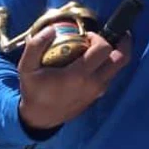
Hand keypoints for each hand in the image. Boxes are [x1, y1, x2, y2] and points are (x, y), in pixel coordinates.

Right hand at [17, 26, 131, 131]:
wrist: (41, 118)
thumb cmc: (34, 91)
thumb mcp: (26, 68)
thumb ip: (36, 46)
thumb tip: (51, 29)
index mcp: (78, 75)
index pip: (104, 48)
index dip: (98, 37)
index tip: (86, 36)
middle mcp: (94, 83)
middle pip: (122, 58)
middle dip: (121, 42)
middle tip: (114, 33)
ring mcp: (98, 91)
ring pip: (119, 68)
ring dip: (115, 53)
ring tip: (101, 45)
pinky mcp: (98, 95)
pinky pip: (111, 76)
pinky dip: (109, 64)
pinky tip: (94, 59)